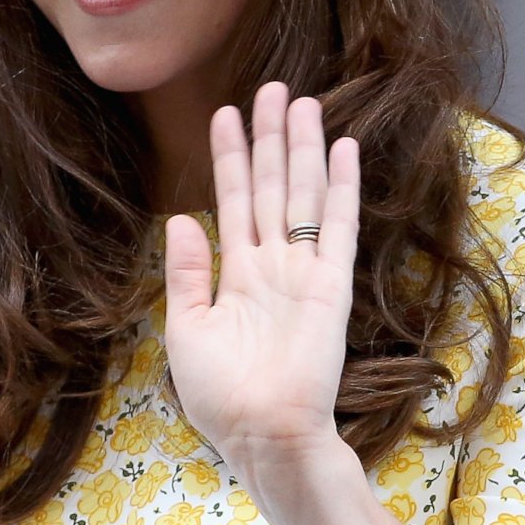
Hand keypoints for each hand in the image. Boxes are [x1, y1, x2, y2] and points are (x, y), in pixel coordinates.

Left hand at [164, 83, 362, 509]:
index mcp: (236, 275)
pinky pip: (338, 228)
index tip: (226, 113)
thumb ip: (187, 273)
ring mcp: (304, 272)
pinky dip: (341, 188)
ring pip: (303, 196)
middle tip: (273, 87)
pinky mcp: (331, 287)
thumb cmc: (222, 396)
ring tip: (303, 101)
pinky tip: (343, 149)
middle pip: (273, 186)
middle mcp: (272, 265)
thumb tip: (181, 219)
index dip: (231, 157)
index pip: (234, 201)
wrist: (265, 437)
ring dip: (304, 149)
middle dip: (271, 137)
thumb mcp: (187, 330)